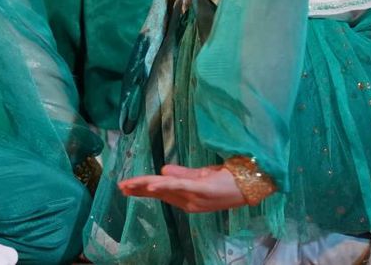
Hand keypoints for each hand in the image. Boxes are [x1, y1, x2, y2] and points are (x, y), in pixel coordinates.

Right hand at [119, 164, 247, 212]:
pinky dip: (167, 185)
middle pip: (159, 193)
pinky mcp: (203, 190)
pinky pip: (182, 187)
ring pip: (166, 190)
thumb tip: (162, 169)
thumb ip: (182, 174)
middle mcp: (188, 201)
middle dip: (139, 189)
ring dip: (147, 187)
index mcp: (186, 198)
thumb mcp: (201, 176)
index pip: (159, 192)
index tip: (125, 186)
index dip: (141, 189)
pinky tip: (154, 183)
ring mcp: (195, 197)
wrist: (250, 183)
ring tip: (130, 185)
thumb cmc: (227, 179)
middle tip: (120, 187)